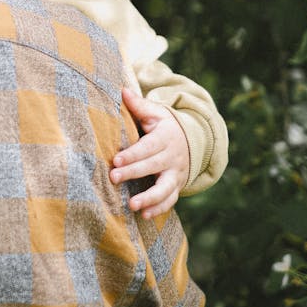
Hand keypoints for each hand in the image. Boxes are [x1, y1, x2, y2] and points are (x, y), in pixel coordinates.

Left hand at [110, 87, 189, 218]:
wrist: (192, 140)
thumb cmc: (166, 125)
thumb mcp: (156, 113)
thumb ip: (139, 105)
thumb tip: (122, 90)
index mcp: (165, 137)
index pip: (148, 147)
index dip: (132, 154)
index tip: (116, 160)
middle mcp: (172, 157)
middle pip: (152, 167)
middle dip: (133, 173)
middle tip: (113, 178)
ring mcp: (176, 174)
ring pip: (165, 189)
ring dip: (149, 198)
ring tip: (132, 205)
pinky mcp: (176, 186)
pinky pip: (170, 200)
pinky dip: (159, 209)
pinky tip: (144, 215)